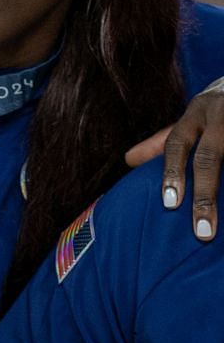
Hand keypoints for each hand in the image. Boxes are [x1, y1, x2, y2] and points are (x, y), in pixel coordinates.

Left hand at [126, 75, 223, 241]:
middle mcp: (221, 112)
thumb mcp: (193, 119)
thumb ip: (163, 141)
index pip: (177, 143)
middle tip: (202, 231)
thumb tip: (128, 160)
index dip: (172, 173)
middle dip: (205, 196)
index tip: (170, 204)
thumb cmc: (219, 110)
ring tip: (222, 228)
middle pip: (210, 157)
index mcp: (197, 111)